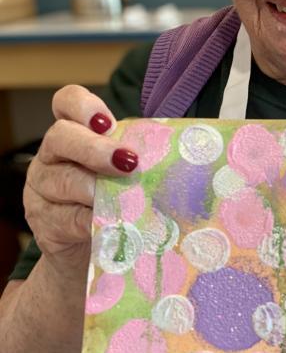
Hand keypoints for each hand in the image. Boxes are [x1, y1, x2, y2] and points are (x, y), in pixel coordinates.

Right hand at [23, 85, 138, 282]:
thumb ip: (136, 154)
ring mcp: (42, 189)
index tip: (107, 122)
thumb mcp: (125, 171)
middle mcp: (52, 155)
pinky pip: (66, 218)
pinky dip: (92, 221)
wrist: (93, 250)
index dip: (83, 105)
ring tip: (123, 199)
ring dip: (97, 188)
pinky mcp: (44, 222)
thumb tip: (176, 151)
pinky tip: (112, 223)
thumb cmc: (116, 200)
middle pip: (61, 137)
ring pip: (63, 180)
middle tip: (129, 163)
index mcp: (73, 133)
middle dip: (96, 148)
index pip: (66, 102)